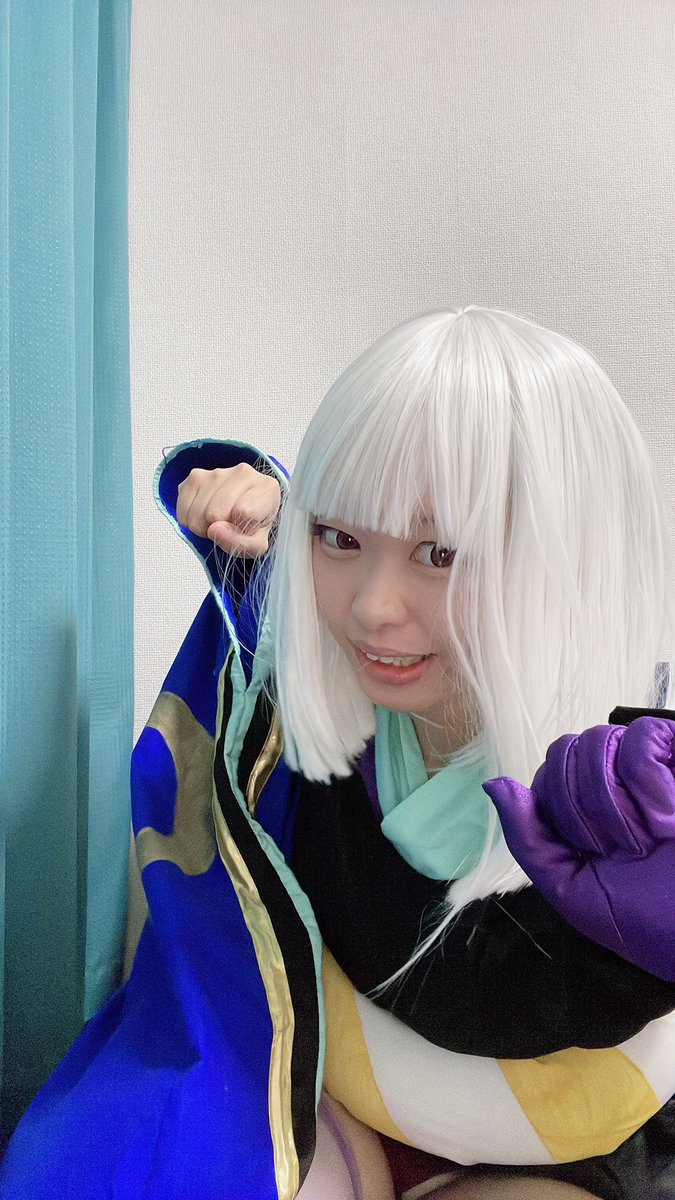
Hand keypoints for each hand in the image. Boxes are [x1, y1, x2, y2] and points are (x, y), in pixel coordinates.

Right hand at [176, 464, 281, 555]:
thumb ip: (241, 544)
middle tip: (228, 526)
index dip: (240, 530)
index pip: (244, 512)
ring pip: (198, 512)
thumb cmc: (253, 525)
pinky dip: (190, 519)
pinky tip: (203, 514)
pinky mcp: (196, 475)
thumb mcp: (256, 544)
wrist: (244, 510)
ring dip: (203, 525)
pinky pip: (183, 508)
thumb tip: (213, 529)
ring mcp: (217, 472)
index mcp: (267, 487)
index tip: (245, 527)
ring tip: (217, 521)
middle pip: (215, 513)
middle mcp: (243, 473)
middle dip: (217, 529)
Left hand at [483, 717, 674, 979]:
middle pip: (564, 753)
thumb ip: (529, 839)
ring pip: (598, 742)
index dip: (559, 815)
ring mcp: (651, 764)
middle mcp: (616, 780)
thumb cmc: (650, 921)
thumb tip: (493, 783)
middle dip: (586, 810)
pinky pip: (642, 737)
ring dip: (619, 803)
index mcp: (586, 810)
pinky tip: (669, 816)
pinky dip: (649, 782)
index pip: (545, 776)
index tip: (597, 854)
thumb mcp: (572, 890)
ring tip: (652, 835)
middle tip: (626, 849)